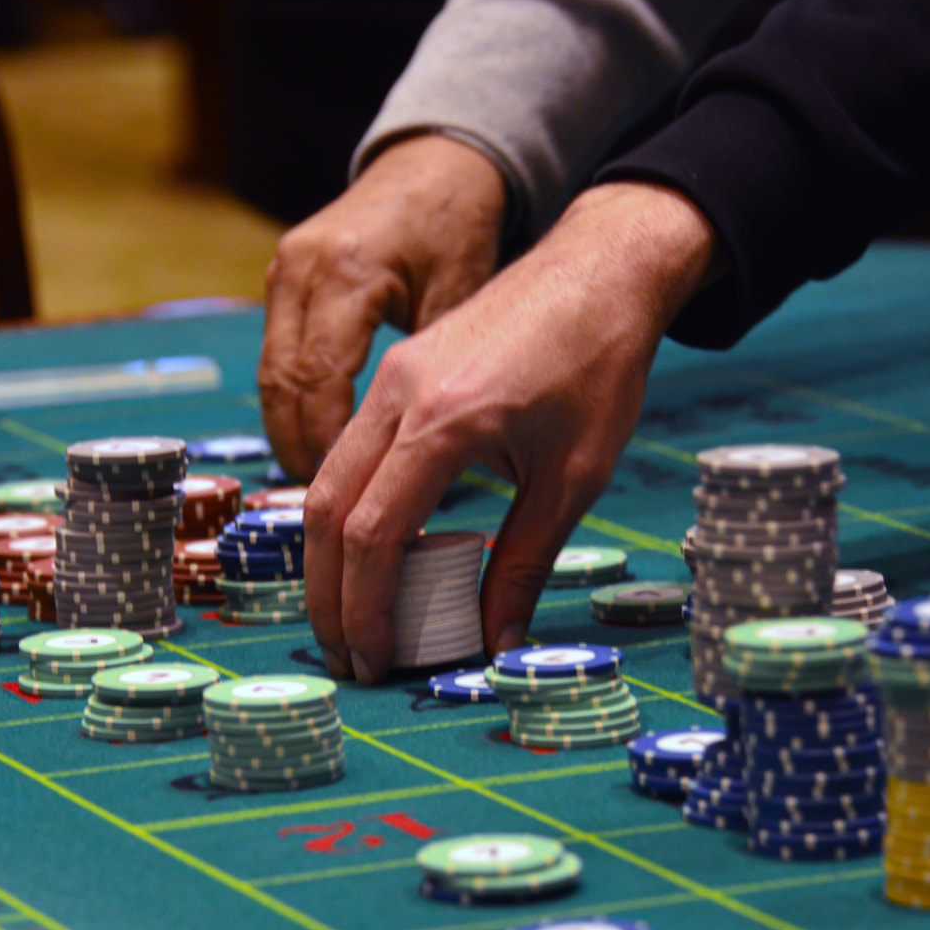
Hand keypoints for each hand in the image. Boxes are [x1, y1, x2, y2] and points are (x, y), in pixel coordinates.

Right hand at [258, 134, 507, 480]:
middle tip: (340, 518)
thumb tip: (441, 484)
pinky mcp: (283, 277)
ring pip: (270, 378)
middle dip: (306, 459)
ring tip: (331, 497)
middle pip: (281, 388)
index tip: (360, 513)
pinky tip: (328, 448)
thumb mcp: (470, 307)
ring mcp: (285, 270)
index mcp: (350, 274)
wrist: (439, 164)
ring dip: (295, 438)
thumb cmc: (461, 228)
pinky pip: (277, 358)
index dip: (331, 453)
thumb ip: (443, 375)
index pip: (318, 387)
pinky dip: (297, 407)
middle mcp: (303, 269)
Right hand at [304, 181, 720, 683]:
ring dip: (327, 556)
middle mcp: (399, 395)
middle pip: (326, 511)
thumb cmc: (601, 366)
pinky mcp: (395, 372)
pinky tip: (369, 553)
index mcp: (445, 421)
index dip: (365, 609)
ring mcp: (390, 378)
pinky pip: (348, 451)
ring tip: (348, 617)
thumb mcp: (575, 477)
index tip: (377, 662)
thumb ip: (525, 562)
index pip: (373, 535)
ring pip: (325, 479)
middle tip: (348, 657)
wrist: (603, 268)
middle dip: (327, 595)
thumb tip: (496, 644)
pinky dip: (345, 510)